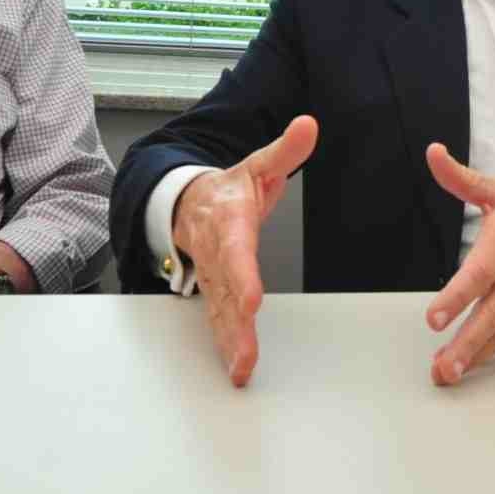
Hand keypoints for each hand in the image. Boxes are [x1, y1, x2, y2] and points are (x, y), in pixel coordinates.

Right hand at [171, 115, 317, 386]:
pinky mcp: (213, 291)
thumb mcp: (258, 164)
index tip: (251, 300)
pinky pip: (216, 320)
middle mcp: (217, 252)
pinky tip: (236, 368)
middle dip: (234, 323)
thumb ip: (285, 150)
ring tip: (242, 368)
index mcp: (228, 221)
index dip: (242, 276)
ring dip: (230, 341)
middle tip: (246, 352)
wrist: (186, 202)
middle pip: (224, 291)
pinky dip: (224, 344)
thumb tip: (308, 125)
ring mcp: (212, 275)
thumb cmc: (228, 188)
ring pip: (218, 311)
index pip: (235, 250)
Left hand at [422, 143, 494, 385]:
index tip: (434, 318)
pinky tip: (468, 364)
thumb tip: (434, 154)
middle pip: (490, 315)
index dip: (457, 297)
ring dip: (473, 356)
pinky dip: (489, 353)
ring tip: (448, 374)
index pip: (479, 274)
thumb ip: (462, 179)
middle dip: (464, 344)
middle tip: (442, 367)